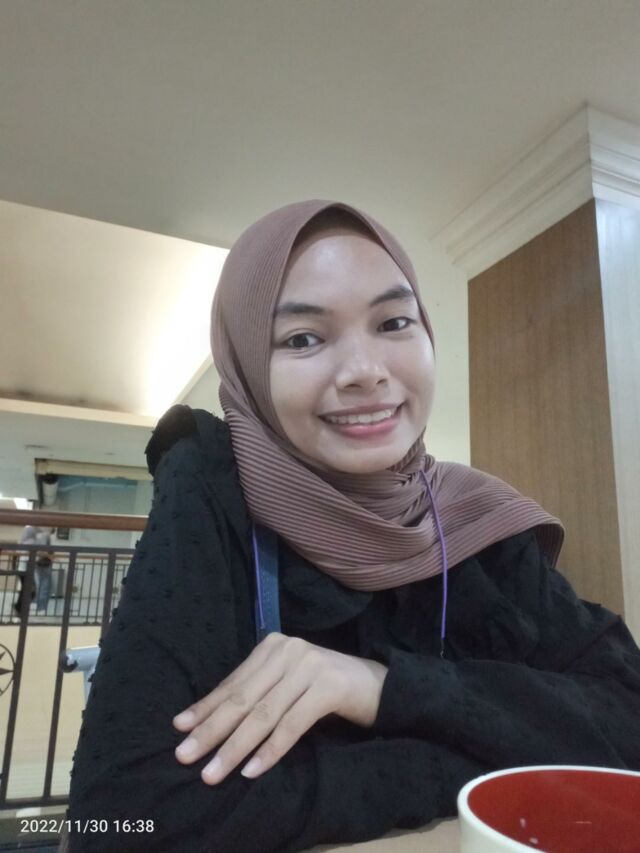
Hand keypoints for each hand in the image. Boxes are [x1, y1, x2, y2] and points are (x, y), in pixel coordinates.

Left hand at [173, 631, 387, 784]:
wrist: (377, 685)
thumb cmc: (324, 688)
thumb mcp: (285, 685)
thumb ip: (256, 694)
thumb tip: (206, 721)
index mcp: (273, 646)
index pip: (233, 682)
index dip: (206, 708)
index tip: (180, 730)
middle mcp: (289, 650)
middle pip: (243, 698)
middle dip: (211, 730)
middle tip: (185, 755)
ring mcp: (309, 666)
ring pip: (263, 714)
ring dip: (235, 747)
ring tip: (212, 773)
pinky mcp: (329, 687)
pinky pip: (292, 725)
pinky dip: (270, 750)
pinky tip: (252, 771)